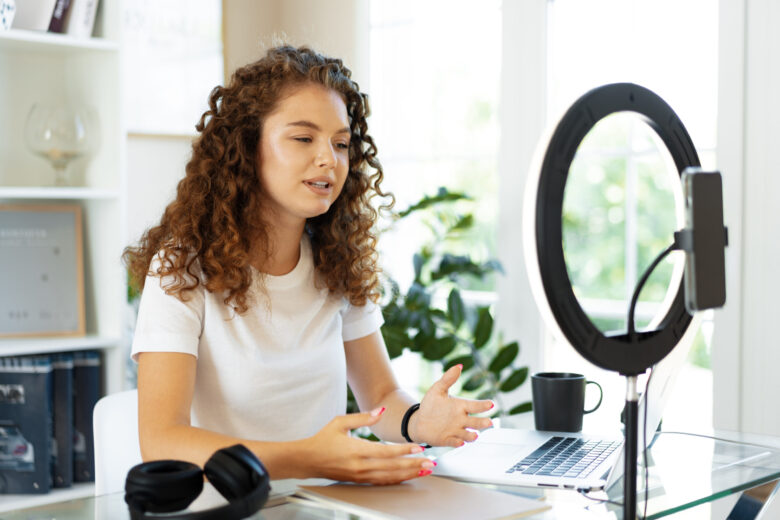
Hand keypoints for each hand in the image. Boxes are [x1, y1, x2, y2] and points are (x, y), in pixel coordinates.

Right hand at [298, 408, 435, 484]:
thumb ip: (363, 417)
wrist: (307, 460)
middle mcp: (360, 466)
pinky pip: (382, 482)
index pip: (385, 451)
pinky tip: (407, 476)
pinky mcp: (359, 481)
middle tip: (431, 463)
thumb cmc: (323, 439)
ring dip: (409, 474)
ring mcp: (360, 476)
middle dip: (413, 465)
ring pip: (389, 477)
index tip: (419, 448)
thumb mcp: (341, 422)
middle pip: (392, 467)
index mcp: (356, 450)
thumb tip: (382, 410)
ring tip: (424, 470)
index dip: (404, 450)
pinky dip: (397, 479)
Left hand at [410, 364, 493, 446]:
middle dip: (483, 423)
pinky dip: (458, 442)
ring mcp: (455, 431)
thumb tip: (459, 366)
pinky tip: (459, 441)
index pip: (475, 406)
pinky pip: (455, 442)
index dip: (483, 405)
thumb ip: (448, 379)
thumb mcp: (438, 389)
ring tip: (475, 434)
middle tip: (489, 422)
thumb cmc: (431, 405)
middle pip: (476, 422)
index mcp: (461, 406)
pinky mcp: (448, 440)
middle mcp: (461, 420)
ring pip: (468, 434)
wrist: (419, 421)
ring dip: (472, 435)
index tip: (491, 404)